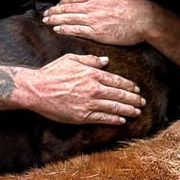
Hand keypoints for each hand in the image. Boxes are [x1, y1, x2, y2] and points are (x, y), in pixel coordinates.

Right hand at [19, 52, 145, 124]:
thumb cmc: (52, 73)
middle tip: (142, 102)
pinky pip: (102, 118)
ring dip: (128, 110)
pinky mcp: (82, 116)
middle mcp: (94, 89)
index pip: (117, 81)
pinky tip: (121, 120)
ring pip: (114, 107)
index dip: (129, 86)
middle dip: (133, 99)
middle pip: (119, 95)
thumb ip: (91, 60)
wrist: (36, 89)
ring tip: (137, 112)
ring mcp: (89, 103)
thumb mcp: (71, 59)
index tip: (136, 89)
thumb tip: (106, 61)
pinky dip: (113, 119)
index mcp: (92, 74)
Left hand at [42, 0, 158, 46]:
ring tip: (47, 21)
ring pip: (69, 18)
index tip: (57, 6)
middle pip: (68, 8)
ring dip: (55, 19)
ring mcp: (94, 19)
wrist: (144, 19)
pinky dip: (65, 29)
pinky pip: (77, 30)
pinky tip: (57, 29)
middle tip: (45, 14)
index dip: (63, 3)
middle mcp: (92, 5)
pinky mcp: (97, 32)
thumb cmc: (133, 6)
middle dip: (54, 11)